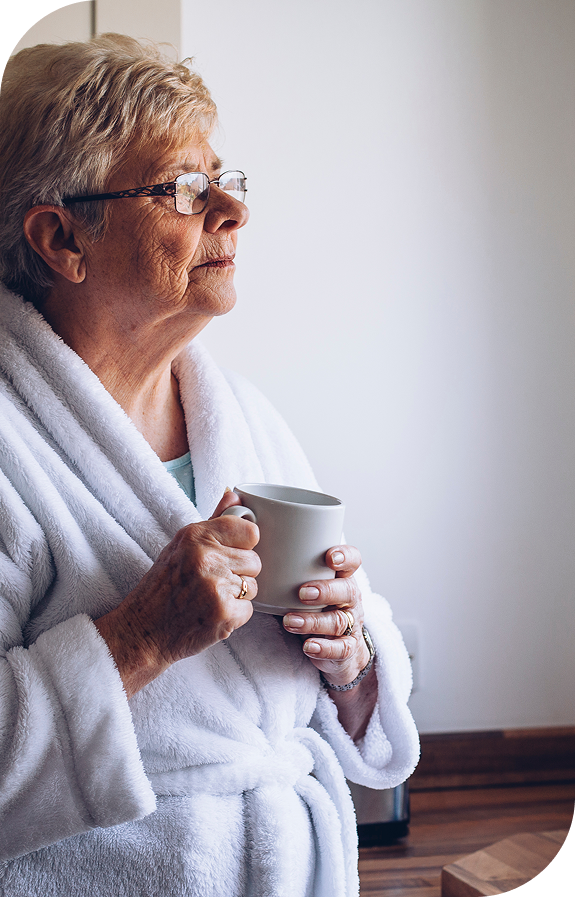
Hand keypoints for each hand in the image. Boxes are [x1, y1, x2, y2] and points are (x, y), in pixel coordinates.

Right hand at [94, 490, 260, 696]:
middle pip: (255, 560)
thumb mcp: (180, 546)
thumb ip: (213, 520)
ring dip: (237, 595)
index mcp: (196, 535)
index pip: (250, 531)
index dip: (243, 545)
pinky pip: (249, 609)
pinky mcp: (224, 614)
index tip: (229, 554)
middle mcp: (207, 557)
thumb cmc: (162, 588)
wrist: (143, 632)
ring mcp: (216, 587)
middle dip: (239, 573)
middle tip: (212, 582)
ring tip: (209, 598)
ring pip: (253, 586)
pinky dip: (234, 616)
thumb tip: (235, 495)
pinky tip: (211, 614)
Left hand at [282, 544, 369, 687]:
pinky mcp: (347, 648)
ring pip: (339, 620)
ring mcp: (351, 623)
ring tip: (290, 621)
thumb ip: (288, 565)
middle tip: (302, 593)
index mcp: (342, 577)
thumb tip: (252, 533)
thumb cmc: (312, 606)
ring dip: (314, 621)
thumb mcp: (305, 584)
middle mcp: (349, 598)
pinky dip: (324, 647)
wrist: (336, 645)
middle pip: (348, 590)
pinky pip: (340, 649)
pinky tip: (308, 646)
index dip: (345, 557)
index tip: (329, 557)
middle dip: (325, 590)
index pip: (353, 561)